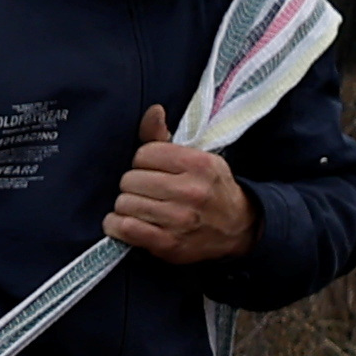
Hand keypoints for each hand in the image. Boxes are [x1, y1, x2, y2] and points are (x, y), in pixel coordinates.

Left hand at [104, 106, 253, 265]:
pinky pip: (126, 228)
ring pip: (124, 204)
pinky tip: (124, 223)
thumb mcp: (197, 158)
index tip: (151, 171)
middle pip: (130, 180)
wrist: (238, 228)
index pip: (144, 154)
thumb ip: (166, 137)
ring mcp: (179, 219)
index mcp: (198, 164)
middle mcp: (190, 191)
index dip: (142, 162)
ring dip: (125, 206)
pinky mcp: (168, 243)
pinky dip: (117, 226)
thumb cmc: (210, 189)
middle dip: (133, 185)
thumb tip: (154, 111)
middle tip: (145, 192)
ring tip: (138, 207)